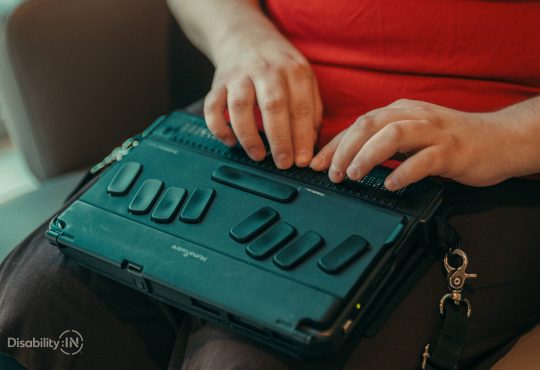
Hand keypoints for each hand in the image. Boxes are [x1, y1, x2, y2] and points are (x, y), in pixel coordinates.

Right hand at [204, 29, 322, 168]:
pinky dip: (219, 127)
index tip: (303, 160)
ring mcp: (239, 75)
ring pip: (240, 106)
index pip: (300, 107)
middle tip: (283, 163)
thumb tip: (311, 142)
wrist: (245, 36)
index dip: (302, 137)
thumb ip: (311, 107)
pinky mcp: (218, 83)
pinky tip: (230, 141)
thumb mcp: (303, 76)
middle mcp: (266, 70)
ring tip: (258, 155)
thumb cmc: (278, 64)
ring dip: (249, 135)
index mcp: (293, 70)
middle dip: (280, 139)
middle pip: (273, 106)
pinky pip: (212, 106)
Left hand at [310, 99, 523, 189]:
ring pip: (393, 134)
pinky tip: (392, 184)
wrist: (496, 140)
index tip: (315, 165)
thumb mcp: (410, 137)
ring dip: (368, 155)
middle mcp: (413, 115)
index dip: (333, 145)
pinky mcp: (452, 150)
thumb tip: (345, 160)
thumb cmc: (448, 141)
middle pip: (369, 124)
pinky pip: (424, 159)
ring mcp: (433, 131)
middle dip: (344, 149)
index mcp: (399, 111)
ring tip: (354, 175)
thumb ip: (382, 144)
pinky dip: (404, 171)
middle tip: (332, 174)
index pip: (357, 124)